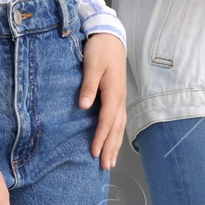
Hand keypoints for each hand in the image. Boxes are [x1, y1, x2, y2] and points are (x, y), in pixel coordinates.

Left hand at [79, 32, 126, 169]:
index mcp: (113, 92)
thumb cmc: (100, 50)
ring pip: (119, 127)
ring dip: (115, 145)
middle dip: (111, 148)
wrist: (111, 38)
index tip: (94, 152)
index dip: (100, 138)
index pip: (106, 120)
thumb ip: (88, 86)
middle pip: (116, 129)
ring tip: (111, 161)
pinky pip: (119, 122)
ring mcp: (121, 99)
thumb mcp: (91, 64)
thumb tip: (84, 105)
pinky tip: (113, 143)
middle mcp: (119, 99)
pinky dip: (116, 135)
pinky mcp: (118, 98)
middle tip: (106, 166)